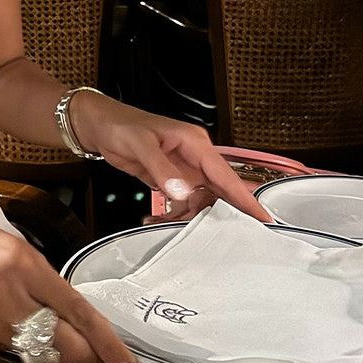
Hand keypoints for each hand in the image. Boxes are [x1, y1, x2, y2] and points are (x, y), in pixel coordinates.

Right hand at [0, 204, 142, 362]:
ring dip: (45, 344)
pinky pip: (5, 346)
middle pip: (61, 345)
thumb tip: (62, 304)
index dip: (108, 345)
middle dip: (83, 355)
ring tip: (29, 318)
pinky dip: (13, 338)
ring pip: (34, 349)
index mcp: (22, 261)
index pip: (78, 311)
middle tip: (97, 357)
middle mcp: (7, 294)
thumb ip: (34, 273)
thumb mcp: (2, 240)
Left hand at [70, 94, 270, 221]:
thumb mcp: (140, 145)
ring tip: (167, 225)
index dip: (245, 197)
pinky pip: (182, 202)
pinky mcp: (171, 179)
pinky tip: (155, 219)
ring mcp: (183, 169)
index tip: (262, 217)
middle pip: (218, 191)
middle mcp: (194, 157)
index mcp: (195, 143)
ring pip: (200, 201)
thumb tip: (182, 191)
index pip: (226, 174)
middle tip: (221, 236)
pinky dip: (172, 214)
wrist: (100, 126)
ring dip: (187, 217)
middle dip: (220, 214)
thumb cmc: (121, 126)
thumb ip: (161, 168)